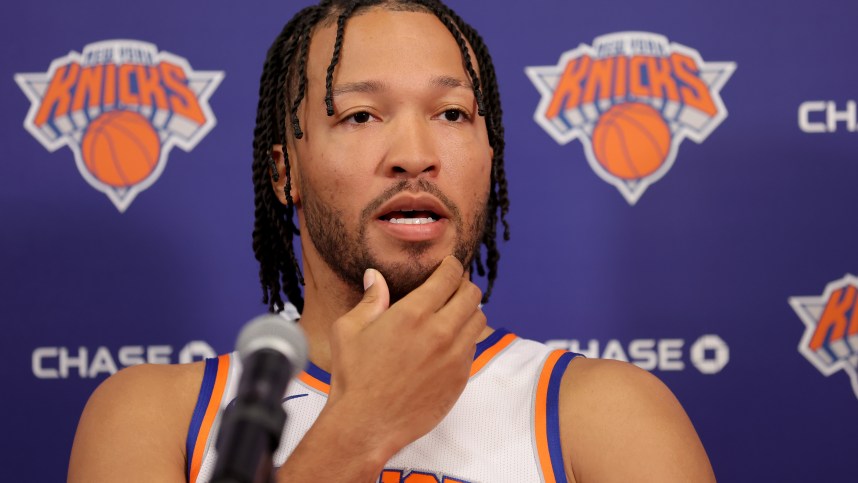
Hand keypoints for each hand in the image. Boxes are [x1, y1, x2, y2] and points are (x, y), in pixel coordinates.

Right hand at [326, 256, 486, 457]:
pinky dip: (466, 337)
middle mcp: (440, 332)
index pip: (449, 276)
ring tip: (454, 312)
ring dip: (468, 311)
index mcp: (412, 314)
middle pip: (471, 294)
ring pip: (478, 319)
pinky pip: (473, 347)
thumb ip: (369, 299)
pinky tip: (449, 341)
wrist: (366, 424)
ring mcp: (454, 356)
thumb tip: (374, 275)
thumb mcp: (348, 330)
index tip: (448, 266)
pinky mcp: (459, 377)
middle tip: (452, 287)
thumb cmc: (353, 377)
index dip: (451, 266)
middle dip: (463, 285)